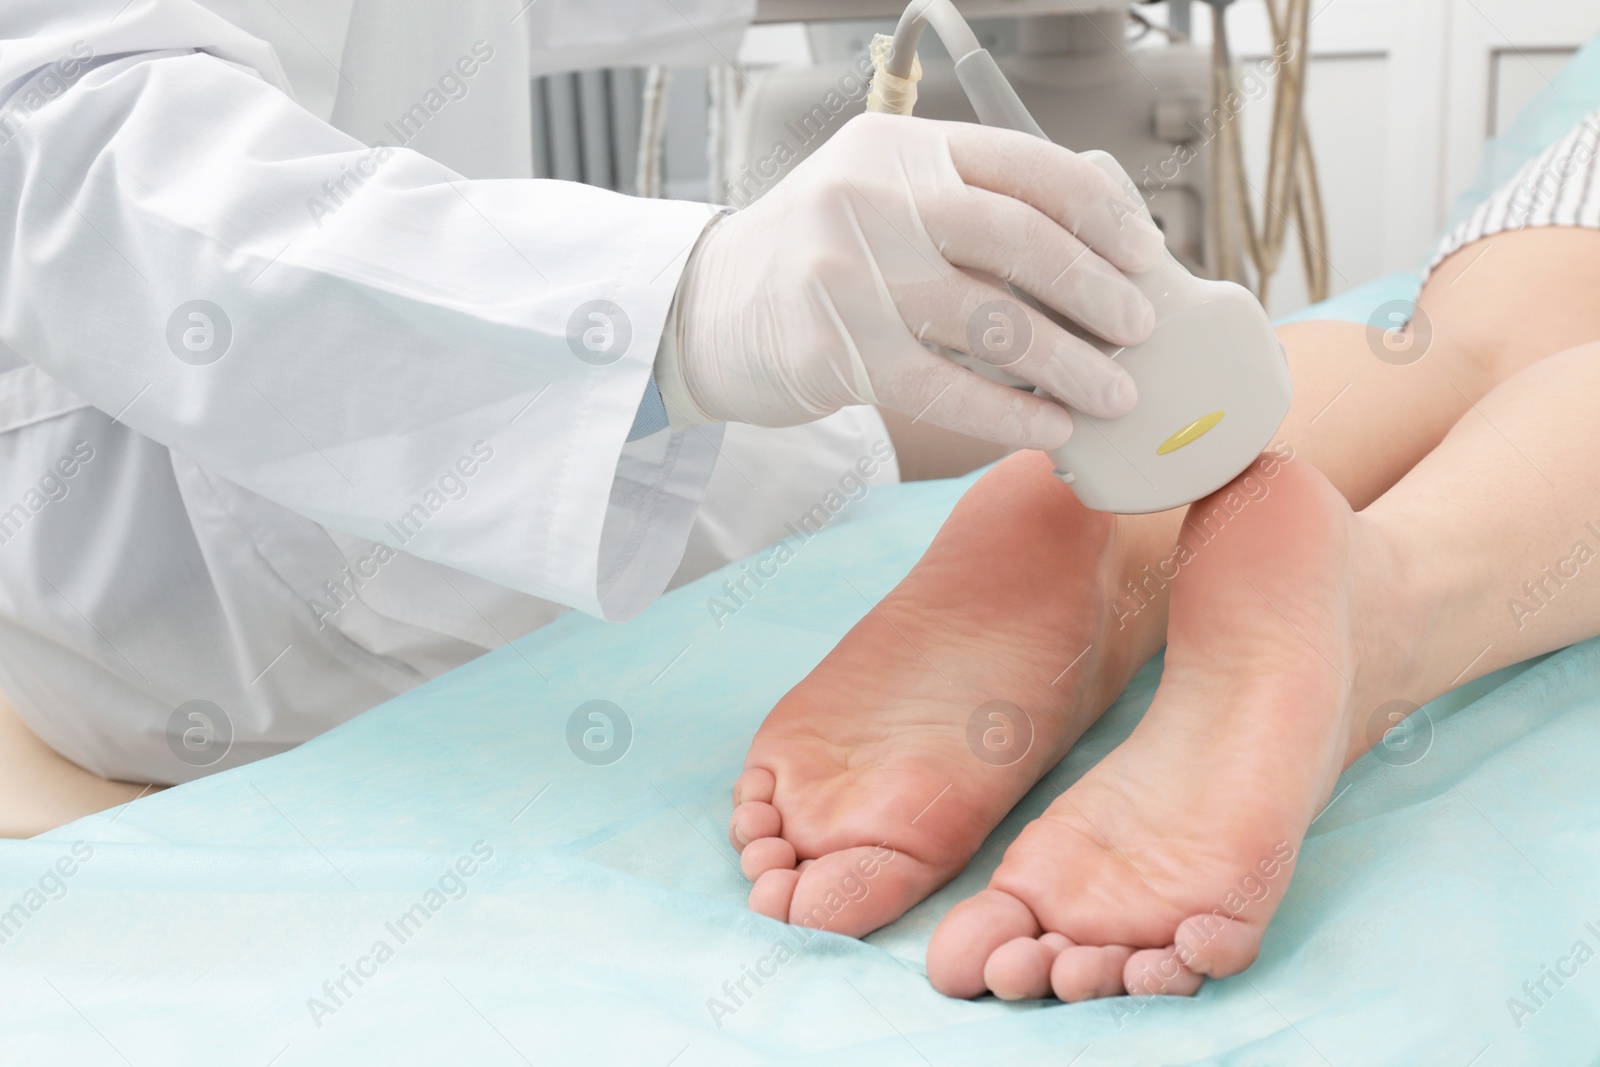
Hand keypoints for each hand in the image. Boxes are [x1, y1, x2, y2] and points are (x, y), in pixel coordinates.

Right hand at [659, 112, 1164, 448]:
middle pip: (1018, 240)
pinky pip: (946, 388)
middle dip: (1095, 291)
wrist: (707, 311)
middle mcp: (873, 196)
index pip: (1028, 167)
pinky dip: (1010, 414)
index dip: (1102, 214)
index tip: (1145, 258)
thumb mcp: (883, 198)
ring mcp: (847, 273)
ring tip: (1113, 394)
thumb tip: (1098, 251)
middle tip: (1138, 331)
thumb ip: (968, 207)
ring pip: (991, 321)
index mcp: (903, 148)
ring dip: (1068, 364)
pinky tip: (1049, 430)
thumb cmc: (820, 261)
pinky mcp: (832, 350)